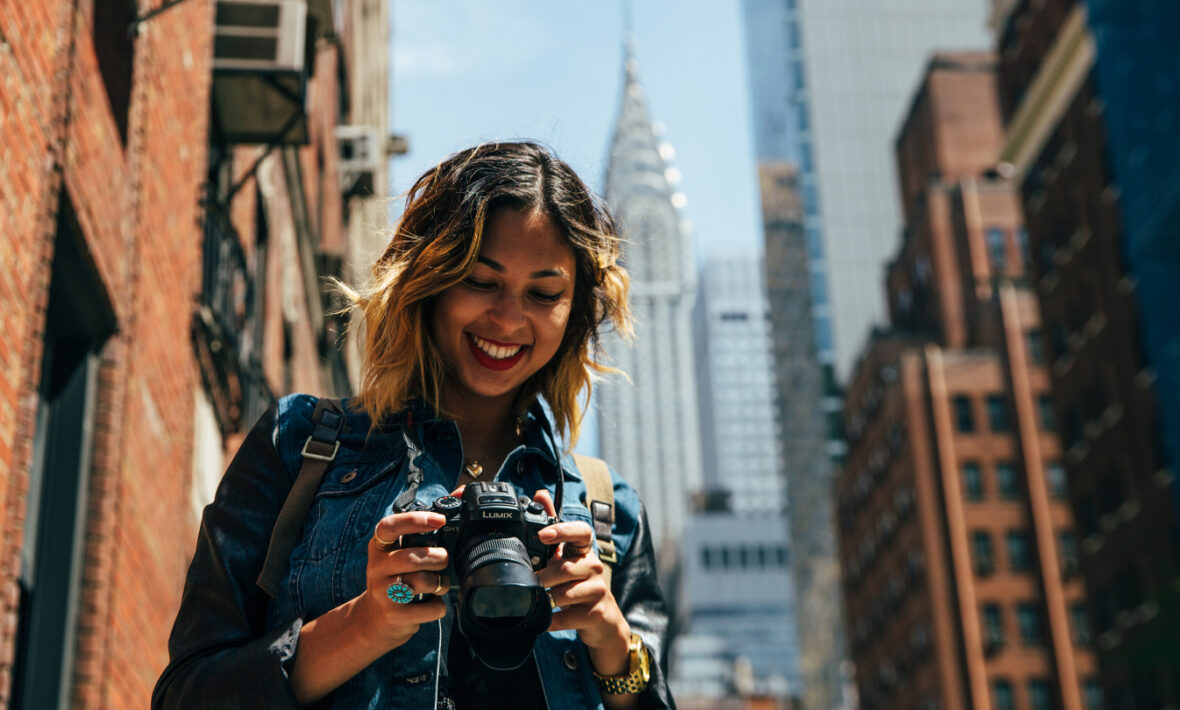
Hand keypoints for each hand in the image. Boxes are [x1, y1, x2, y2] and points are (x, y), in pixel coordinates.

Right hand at [290, 509, 454, 703]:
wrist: (375, 619)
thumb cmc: (397, 576)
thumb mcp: (401, 550)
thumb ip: (425, 526)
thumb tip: (459, 493)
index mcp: (379, 546)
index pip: (389, 527)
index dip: (414, 521)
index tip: (439, 520)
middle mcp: (376, 567)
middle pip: (411, 557)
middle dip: (436, 558)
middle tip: (444, 560)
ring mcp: (383, 592)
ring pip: (419, 582)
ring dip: (439, 583)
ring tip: (440, 584)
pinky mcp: (393, 615)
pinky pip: (426, 608)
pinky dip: (438, 606)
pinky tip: (435, 603)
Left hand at [532, 490, 631, 674]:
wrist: (602, 622)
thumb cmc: (579, 585)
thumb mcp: (567, 557)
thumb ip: (554, 527)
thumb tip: (541, 493)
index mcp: (584, 550)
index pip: (581, 532)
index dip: (562, 531)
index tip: (543, 534)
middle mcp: (594, 567)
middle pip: (564, 569)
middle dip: (542, 579)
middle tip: (529, 584)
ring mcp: (598, 591)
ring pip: (563, 594)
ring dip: (546, 600)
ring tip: (538, 602)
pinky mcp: (595, 614)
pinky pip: (564, 617)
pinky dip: (550, 620)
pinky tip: (546, 620)